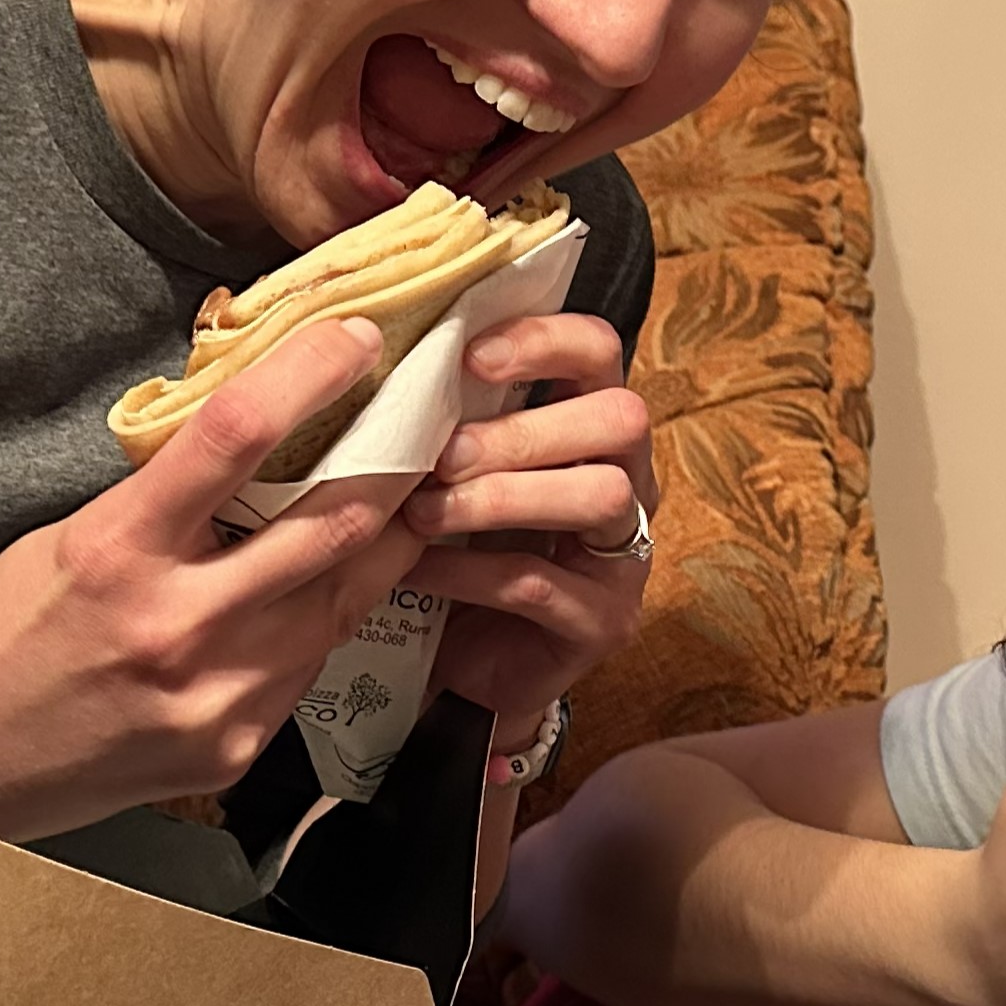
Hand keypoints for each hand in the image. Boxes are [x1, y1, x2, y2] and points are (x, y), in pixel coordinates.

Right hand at [0, 316, 426, 845]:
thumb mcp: (63, 540)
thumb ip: (162, 500)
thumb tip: (254, 441)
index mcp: (117, 550)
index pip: (237, 435)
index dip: (312, 373)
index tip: (359, 338)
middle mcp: (177, 624)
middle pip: (331, 524)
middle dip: (391, 468)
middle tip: (420, 426)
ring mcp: (215, 696)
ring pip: (345, 599)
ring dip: (379, 546)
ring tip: (399, 501)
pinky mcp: (235, 748)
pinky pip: (309, 665)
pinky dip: (322, 620)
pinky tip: (317, 594)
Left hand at [399, 310, 654, 739]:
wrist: (468, 666)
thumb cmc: (461, 548)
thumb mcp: (457, 471)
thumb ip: (450, 418)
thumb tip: (376, 358)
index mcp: (592, 427)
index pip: (600, 351)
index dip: (544, 340)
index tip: (470, 356)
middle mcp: (629, 481)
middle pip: (620, 419)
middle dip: (525, 430)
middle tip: (445, 455)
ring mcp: (625, 556)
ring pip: (599, 496)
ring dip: (501, 498)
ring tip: (424, 514)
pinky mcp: (604, 622)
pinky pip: (543, 583)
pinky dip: (469, 571)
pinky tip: (416, 569)